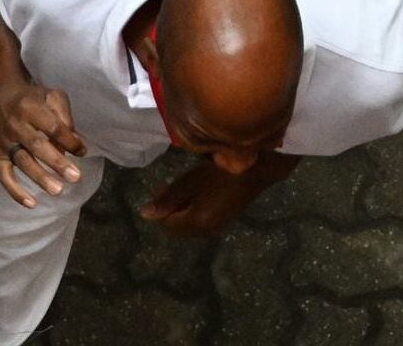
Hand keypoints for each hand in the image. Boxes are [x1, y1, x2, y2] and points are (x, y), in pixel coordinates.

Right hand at [0, 83, 86, 207]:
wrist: (0, 95)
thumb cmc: (33, 98)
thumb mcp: (52, 96)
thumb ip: (64, 117)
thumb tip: (75, 145)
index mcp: (31, 108)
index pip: (52, 127)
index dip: (68, 140)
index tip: (83, 151)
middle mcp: (16, 125)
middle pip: (37, 145)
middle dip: (56, 162)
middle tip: (75, 178)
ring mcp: (5, 140)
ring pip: (22, 161)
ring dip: (39, 177)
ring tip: (58, 191)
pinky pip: (3, 174)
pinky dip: (15, 190)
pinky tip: (31, 204)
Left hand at [138, 159, 270, 236]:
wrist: (258, 171)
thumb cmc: (221, 173)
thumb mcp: (191, 182)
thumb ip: (168, 198)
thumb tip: (144, 214)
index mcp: (197, 223)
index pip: (167, 225)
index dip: (160, 207)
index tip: (161, 185)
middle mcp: (206, 231)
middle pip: (177, 228)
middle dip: (169, 210)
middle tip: (169, 186)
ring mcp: (217, 226)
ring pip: (188, 224)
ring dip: (180, 209)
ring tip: (183, 187)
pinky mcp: (224, 219)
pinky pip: (200, 221)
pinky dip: (192, 209)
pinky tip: (197, 192)